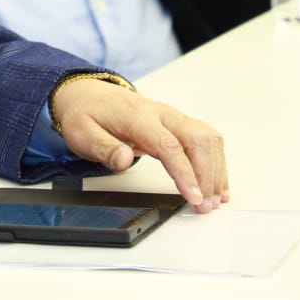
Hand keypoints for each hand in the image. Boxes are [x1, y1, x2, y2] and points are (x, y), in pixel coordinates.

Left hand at [52, 77, 228, 211]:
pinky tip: (217, 183)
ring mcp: (172, 117)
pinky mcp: (177, 123)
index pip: (168, 144)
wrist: (86, 94)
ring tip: (214, 200)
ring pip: (207, 138)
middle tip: (205, 205)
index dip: (184, 172)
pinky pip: (206, 139)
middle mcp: (160, 113)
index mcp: (137, 116)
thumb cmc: (86, 114)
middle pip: (196, 139)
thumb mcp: (82, 134)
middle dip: (207, 175)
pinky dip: (216, 161)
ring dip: (215, 170)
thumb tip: (123, 160)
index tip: (193, 196)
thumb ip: (103, 148)